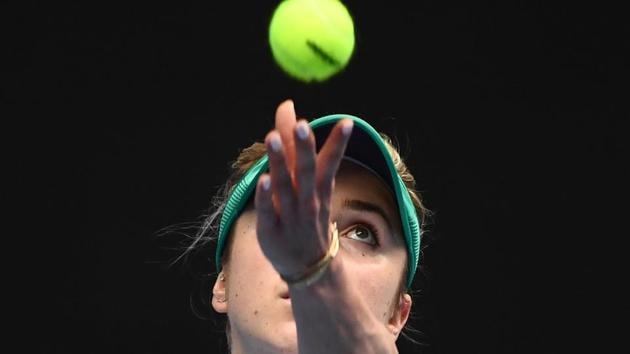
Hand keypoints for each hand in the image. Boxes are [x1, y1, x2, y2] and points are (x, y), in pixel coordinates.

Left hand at [254, 99, 353, 278]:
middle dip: (304, 148)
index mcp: (318, 191)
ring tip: (271, 137)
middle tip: (303, 124)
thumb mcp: (310, 187)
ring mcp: (289, 216)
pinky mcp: (270, 231)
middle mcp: (306, 201)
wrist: (308, 268)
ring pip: (284, 188)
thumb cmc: (307, 217)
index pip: (330, 164)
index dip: (338, 144)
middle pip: (306, 172)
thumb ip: (298, 151)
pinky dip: (264, 197)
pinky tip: (262, 179)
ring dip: (279, 163)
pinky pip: (266, 212)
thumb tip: (292, 114)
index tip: (347, 122)